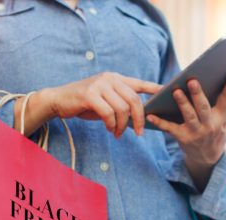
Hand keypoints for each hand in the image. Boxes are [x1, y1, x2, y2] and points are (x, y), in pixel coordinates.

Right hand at [16, 72, 161, 137]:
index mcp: (116, 79)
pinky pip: (108, 113)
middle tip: (139, 133)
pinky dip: (111, 124)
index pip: (139, 83)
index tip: (167, 93)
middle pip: (134, 100)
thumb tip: (140, 118)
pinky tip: (110, 129)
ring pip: (122, 108)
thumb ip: (121, 104)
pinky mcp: (89, 94)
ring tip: (117, 133)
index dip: (154, 88)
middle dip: (139, 119)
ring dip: (122, 125)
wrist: (58, 100)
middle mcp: (109, 79)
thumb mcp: (105, 101)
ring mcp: (99, 85)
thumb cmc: (84, 103)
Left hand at [146, 71, 225, 189]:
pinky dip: (160, 122)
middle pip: (203, 108)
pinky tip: (151, 114)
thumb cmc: (218, 132)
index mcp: (222, 117)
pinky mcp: (183, 138)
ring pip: (188, 117)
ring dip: (182, 104)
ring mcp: (196, 133)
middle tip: (192, 80)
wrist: (207, 158)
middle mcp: (210, 125)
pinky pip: (170, 129)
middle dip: (198, 94)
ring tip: (175, 91)